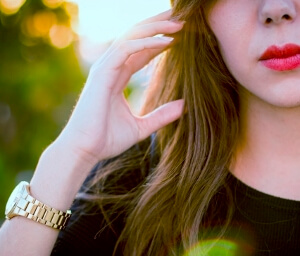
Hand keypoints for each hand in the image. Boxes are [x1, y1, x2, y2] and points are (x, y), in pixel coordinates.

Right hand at [57, 9, 184, 164]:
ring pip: (131, 37)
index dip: (159, 41)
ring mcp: (104, 69)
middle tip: (181, 18)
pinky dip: (147, 43)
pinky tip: (167, 42)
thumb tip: (184, 106)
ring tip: (179, 23)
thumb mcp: (142, 127)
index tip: (181, 36)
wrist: (85, 151)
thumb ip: (161, 115)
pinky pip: (126, 50)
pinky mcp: (101, 73)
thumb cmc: (107, 140)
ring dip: (156, 28)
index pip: (140, 51)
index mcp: (118, 78)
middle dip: (158, 25)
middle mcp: (111, 68)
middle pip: (136, 38)